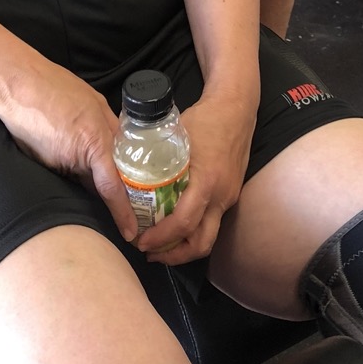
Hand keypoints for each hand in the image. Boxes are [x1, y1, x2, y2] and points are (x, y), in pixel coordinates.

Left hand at [0, 60, 137, 242]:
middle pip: (124, 164)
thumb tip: (86, 189)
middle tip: (129, 209)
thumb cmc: (25, 121)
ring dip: (118, 164)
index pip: (115, 189)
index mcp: (94, 146)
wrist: (16, 78)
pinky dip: (108, 144)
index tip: (130, 232)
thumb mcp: (46, 162)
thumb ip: (73, 177)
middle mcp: (106, 126)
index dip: (123, 214)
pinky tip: (99, 153)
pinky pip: (111, 127)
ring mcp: (103, 109)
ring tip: (116, 183)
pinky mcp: (96, 99)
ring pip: (119, 145)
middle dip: (128, 188)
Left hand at [135, 94, 254, 264]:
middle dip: (174, 256)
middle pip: (201, 244)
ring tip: (161, 245)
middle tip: (149, 252)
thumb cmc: (204, 118)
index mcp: (207, 182)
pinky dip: (194, 229)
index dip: (161, 238)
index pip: (184, 223)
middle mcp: (221, 195)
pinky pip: (213, 221)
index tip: (141, 242)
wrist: (237, 108)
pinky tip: (177, 222)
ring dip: (185, 247)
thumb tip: (125, 170)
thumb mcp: (176, 135)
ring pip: (209, 236)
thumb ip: (156, 157)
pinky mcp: (232, 193)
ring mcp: (229, 196)